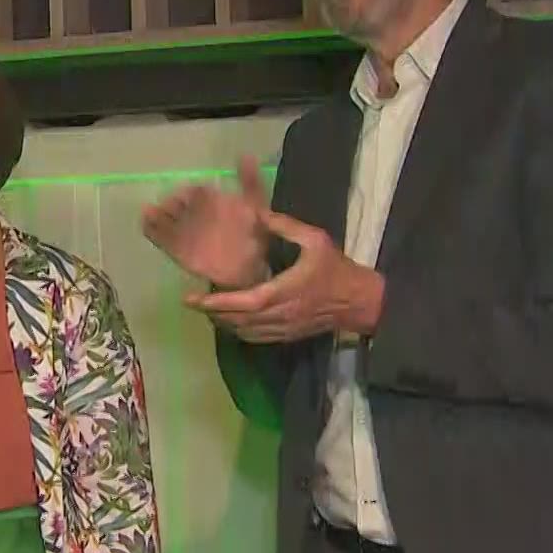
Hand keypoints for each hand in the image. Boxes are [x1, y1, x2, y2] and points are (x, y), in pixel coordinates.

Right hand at [141, 157, 271, 289]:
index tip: (186, 195)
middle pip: (175, 204)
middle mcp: (194, 214)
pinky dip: (150, 230)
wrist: (249, 267)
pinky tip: (145, 224)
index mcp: (211, 201)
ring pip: (164, 219)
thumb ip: (250, 182)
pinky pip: (159, 238)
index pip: (193, 192)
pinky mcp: (177, 250)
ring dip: (156, 215)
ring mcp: (184, 232)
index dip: (187, 192)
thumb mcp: (256, 205)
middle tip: (166, 206)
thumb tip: (246, 155)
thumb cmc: (255, 234)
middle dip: (169, 204)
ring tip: (150, 212)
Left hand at [186, 209, 383, 342]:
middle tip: (192, 302)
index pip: (245, 302)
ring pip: (245, 333)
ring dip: (223, 323)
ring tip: (207, 309)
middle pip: (238, 321)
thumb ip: (285, 227)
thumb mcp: (315, 240)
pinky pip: (256, 338)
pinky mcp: (287, 336)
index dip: (217, 302)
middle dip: (213, 313)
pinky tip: (230, 321)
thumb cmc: (336, 269)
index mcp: (285, 291)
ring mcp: (283, 329)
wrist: (359, 301)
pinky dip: (238, 331)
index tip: (194, 298)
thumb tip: (257, 213)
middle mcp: (281, 314)